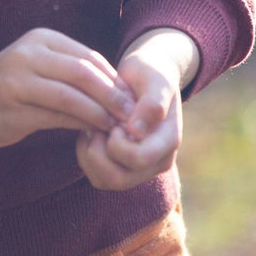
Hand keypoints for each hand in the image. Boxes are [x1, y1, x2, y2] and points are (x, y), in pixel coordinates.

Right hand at [0, 28, 134, 150]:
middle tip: (131, 114)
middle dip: (111, 95)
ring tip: (115, 127)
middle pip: (82, 73)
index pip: (87, 56)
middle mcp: (28, 55)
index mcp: (40, 39)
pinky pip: (54, 117)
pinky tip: (91, 133)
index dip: (113, 78)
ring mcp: (17, 81)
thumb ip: (72, 71)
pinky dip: (77, 125)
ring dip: (97, 113)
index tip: (132, 98)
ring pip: (70, 96)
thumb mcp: (39, 65)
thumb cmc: (11, 84)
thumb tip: (118, 90)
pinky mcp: (12, 108)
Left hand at [75, 28, 198, 190]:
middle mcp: (157, 161)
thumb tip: (136, 132)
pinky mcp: (123, 168)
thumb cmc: (150, 73)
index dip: (118, 142)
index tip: (114, 117)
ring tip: (94, 127)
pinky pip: (97, 177)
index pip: (139, 159)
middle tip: (99, 123)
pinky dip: (86, 157)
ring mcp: (140, 168)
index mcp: (168, 141)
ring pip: (105, 181)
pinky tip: (91, 133)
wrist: (144, 77)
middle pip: (119, 178)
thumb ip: (152, 103)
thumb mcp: (154, 78)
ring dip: (91, 154)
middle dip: (99, 151)